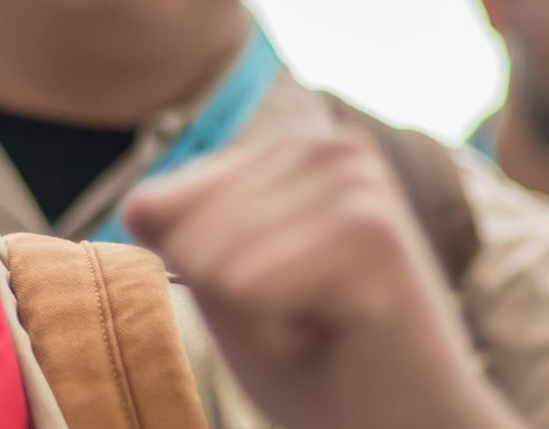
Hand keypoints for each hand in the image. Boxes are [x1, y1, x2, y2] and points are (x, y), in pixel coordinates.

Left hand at [124, 132, 521, 428]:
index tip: (274, 300)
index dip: (200, 279)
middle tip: (304, 320)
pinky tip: (337, 334)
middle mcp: (327, 147)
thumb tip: (137, 205)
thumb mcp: (229, 293)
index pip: (164, 201)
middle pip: (186, 230)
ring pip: (216, 261)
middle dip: (229, 299)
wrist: (412, 428)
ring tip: (322, 324)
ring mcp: (356, 180)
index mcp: (291, 153)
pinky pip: (249, 287)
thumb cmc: (321, 366)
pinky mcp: (371, 227)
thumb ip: (182, 240)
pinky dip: (277, 332)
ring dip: (257, 318)